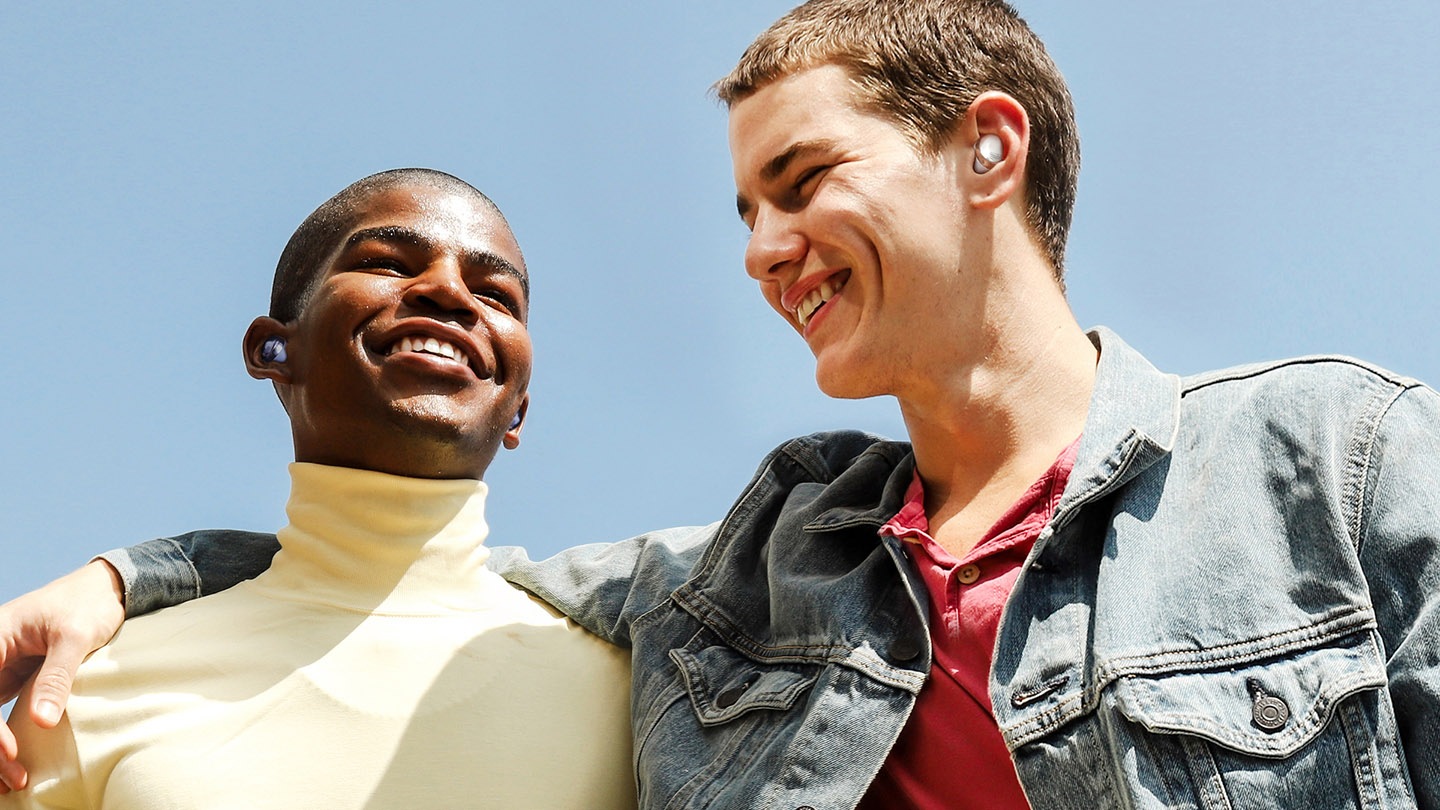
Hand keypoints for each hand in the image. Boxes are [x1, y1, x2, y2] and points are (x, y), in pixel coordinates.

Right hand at [0, 561, 124, 791]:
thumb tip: (43, 722)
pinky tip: (14, 760)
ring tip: (13, 778)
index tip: (12, 751)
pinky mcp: (12, 678)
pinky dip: (3, 737)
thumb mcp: (75, 637)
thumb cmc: (88, 604)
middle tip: (12, 777)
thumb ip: (58, 677)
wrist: (105, 589)